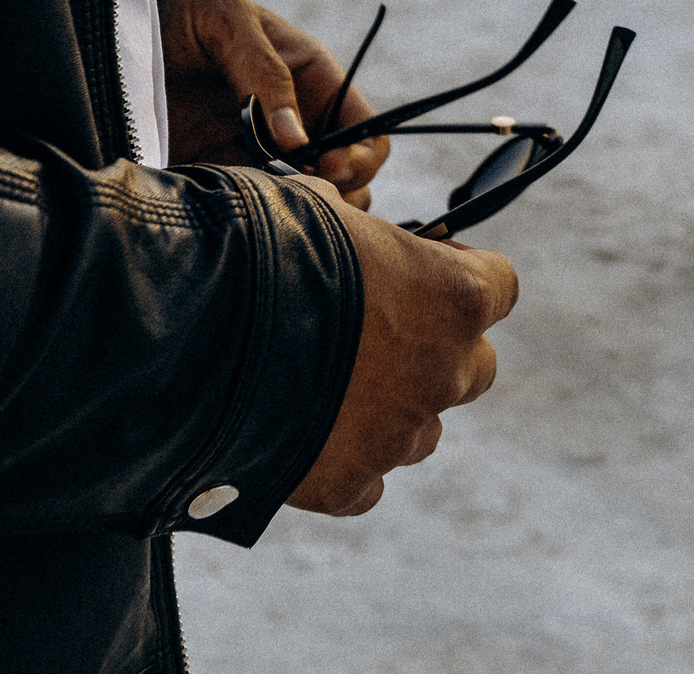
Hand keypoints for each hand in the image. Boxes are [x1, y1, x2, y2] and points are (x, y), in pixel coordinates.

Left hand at [155, 0, 388, 204]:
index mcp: (313, 81)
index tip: (325, 168)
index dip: (360, 158)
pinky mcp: (219, 172)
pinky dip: (252, 216)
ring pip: (307, 202)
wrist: (115, 19)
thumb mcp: (228, 20)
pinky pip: (253, 208)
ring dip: (298, 212)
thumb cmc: (187, 7)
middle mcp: (295, 122)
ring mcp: (258, 152)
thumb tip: (296, 139)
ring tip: (263, 200)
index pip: (366, 133)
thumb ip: (263, 73)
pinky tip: (228, 204)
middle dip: (336, 196)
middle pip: (348, 180)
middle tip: (294, 191)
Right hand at [287, 182, 518, 515]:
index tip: (422, 270)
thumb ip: (358, 230)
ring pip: (423, 430)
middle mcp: (444, 370)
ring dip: (395, 410)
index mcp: (454, 295)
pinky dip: (344, 465)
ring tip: (329, 388)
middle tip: (379, 334)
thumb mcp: (320, 210)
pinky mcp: (347, 484)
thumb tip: (342, 224)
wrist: (194, 332)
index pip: (499, 286)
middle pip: (474, 366)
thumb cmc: (263, 248)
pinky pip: (366, 483)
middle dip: (438, 350)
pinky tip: (302, 440)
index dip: (461, 275)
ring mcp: (398, 435)